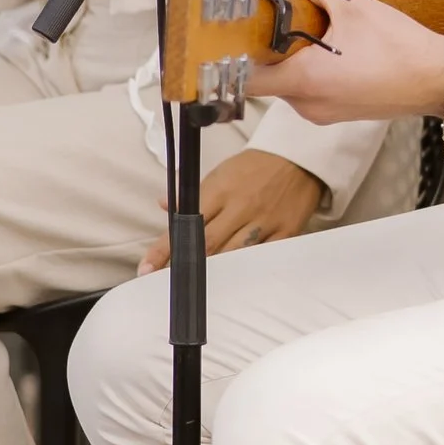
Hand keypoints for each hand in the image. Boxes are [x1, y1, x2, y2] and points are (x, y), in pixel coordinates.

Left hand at [136, 148, 325, 271]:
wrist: (297, 157)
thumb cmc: (254, 167)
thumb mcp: (220, 173)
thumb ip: (192, 193)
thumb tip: (164, 205)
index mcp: (220, 190)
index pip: (185, 223)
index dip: (164, 249)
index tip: (147, 268)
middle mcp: (240, 207)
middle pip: (207, 244)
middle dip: (184, 265)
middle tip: (164, 283)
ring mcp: (264, 221)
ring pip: (234, 254)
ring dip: (212, 273)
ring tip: (193, 287)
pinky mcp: (285, 231)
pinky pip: (263, 257)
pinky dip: (247, 269)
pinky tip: (233, 282)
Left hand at [254, 0, 443, 127]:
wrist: (438, 79)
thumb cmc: (399, 47)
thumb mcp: (354, 3)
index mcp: (306, 79)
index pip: (247, 78)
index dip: (238, 54)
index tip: (245, 33)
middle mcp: (308, 104)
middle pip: (269, 75)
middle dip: (276, 47)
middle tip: (295, 21)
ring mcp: (322, 114)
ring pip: (290, 83)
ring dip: (297, 59)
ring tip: (326, 36)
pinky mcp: (336, 115)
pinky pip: (311, 91)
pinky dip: (315, 72)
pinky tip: (339, 53)